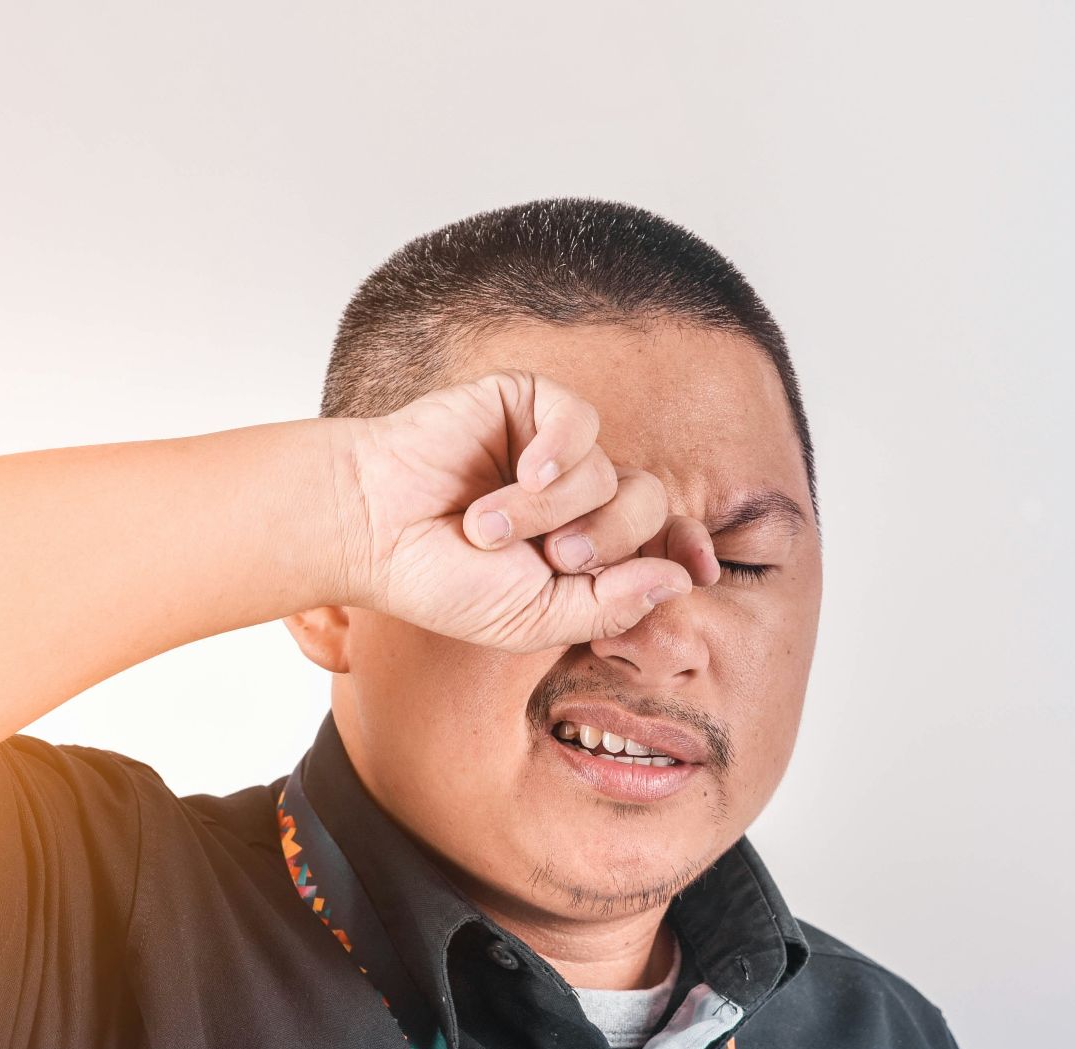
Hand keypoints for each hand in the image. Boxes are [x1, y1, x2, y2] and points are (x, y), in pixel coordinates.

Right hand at [336, 368, 719, 652]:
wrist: (373, 530)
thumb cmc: (442, 580)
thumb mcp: (534, 619)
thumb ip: (611, 606)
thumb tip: (683, 579)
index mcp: (587, 547)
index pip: (663, 540)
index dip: (688, 548)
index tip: (701, 569)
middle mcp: (579, 496)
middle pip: (648, 506)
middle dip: (606, 539)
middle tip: (550, 558)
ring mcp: (554, 448)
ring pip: (611, 471)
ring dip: (551, 509)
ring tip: (486, 526)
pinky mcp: (528, 404)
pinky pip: (581, 421)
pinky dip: (558, 452)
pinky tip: (523, 473)